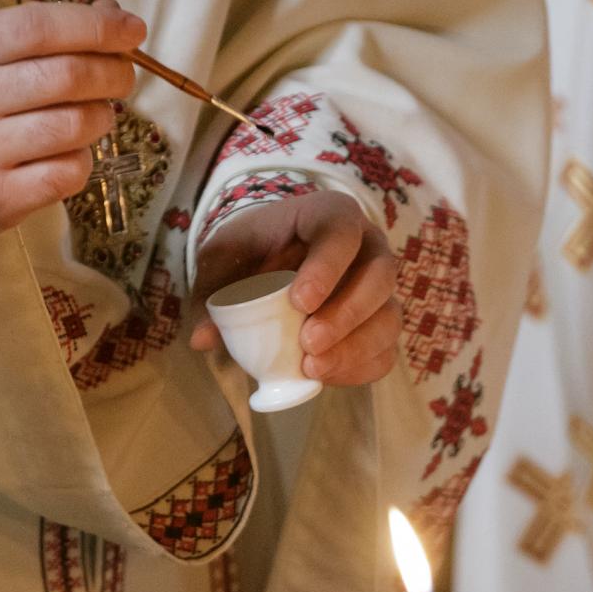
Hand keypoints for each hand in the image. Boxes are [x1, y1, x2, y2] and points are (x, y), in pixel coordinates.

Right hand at [0, 0, 143, 238]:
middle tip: (124, 77)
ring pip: (73, 126)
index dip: (95, 27)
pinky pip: (68, 173)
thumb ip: (46, 34)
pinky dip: (83, 160)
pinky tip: (70, 153)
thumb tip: (114, 16)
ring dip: (102, 117)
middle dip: (113, 74)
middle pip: (65, 77)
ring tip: (96, 115)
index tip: (133, 30)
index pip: (37, 27)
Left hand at [189, 190, 402, 386]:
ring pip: (389, 317)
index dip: (327, 268)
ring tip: (313, 368)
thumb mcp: (223, 257)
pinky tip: (326, 377)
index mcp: (331, 215)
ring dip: (356, 347)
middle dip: (347, 314)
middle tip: (308, 343)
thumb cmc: (252, 249)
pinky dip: (360, 368)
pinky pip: (386, 349)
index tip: (299, 302)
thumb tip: (202, 338)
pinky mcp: (381, 324)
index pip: (342, 233)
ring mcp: (381, 288)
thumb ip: (212, 291)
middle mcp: (369, 247)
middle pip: (380, 276)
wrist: (274, 258)